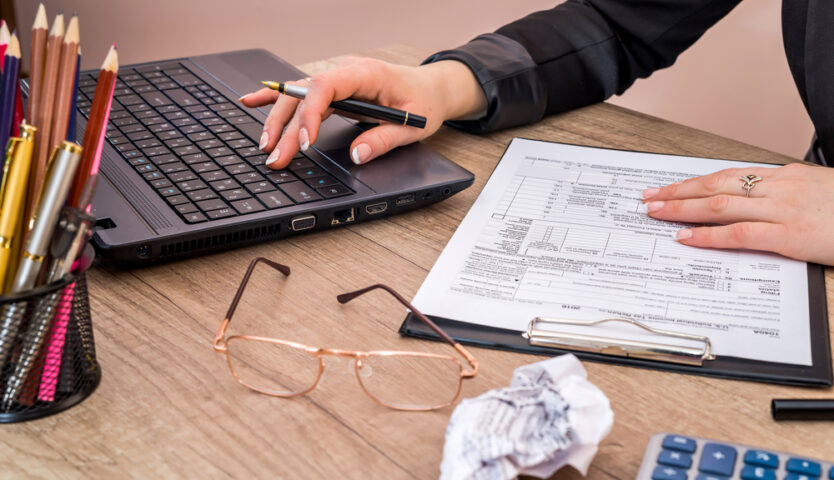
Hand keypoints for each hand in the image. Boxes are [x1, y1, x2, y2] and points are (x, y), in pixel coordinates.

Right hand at [239, 57, 485, 169]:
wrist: (432, 88)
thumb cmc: (425, 102)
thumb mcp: (413, 125)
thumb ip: (384, 140)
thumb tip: (356, 156)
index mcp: (366, 74)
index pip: (326, 87)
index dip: (310, 113)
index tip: (303, 142)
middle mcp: (347, 73)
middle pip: (305, 94)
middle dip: (285, 125)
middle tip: (274, 155)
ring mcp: (339, 81)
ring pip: (299, 96)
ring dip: (279, 120)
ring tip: (265, 146)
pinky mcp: (336, 91)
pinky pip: (303, 94)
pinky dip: (277, 99)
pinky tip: (252, 102)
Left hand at [642, 163, 833, 264]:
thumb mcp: (821, 192)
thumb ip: (788, 196)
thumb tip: (758, 205)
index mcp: (787, 176)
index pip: (729, 175)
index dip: (694, 181)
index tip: (670, 187)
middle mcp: (781, 186)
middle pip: (716, 184)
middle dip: (677, 191)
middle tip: (648, 198)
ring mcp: (784, 209)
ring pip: (720, 203)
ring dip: (682, 209)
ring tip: (655, 213)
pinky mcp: (790, 235)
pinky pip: (739, 233)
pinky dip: (707, 235)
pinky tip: (685, 237)